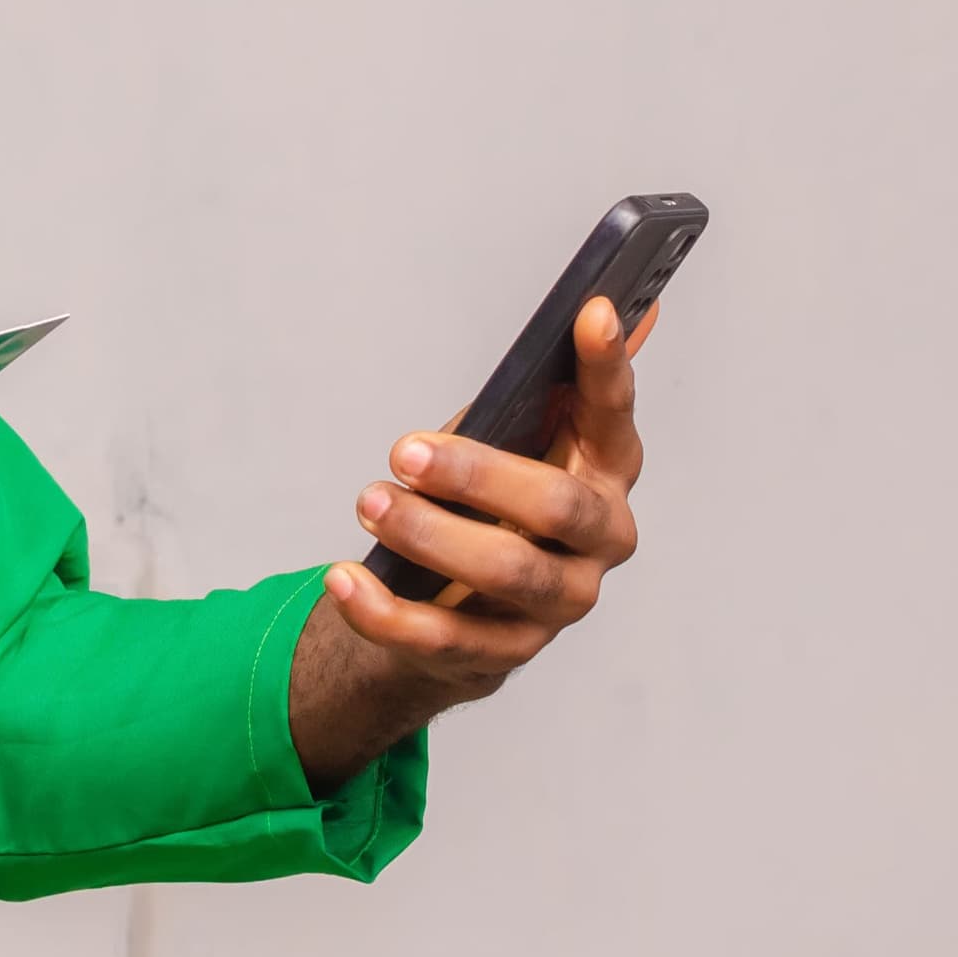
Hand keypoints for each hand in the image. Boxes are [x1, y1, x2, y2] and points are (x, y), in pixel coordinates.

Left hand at [291, 294, 654, 785]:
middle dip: (478, 475)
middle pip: (557, 505)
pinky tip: (342, 578)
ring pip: (504, 571)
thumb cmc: (491, 500)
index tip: (589, 312)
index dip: (608, 366)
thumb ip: (550, 380)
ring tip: (369, 503)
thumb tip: (614, 303)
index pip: (615, 413)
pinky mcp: (504, 653)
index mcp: (606, 471)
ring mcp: (557, 603)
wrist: (466, 604)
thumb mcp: (514, 434)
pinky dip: (383, 610)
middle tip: (403, 451)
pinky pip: (443, 637)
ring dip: (429, 536)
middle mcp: (600, 540)